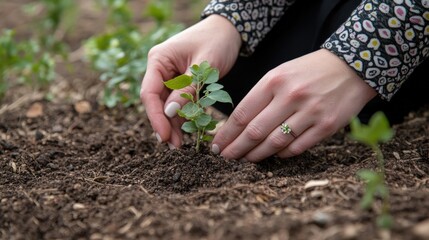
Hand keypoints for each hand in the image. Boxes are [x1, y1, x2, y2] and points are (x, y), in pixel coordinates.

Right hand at [140, 15, 240, 147]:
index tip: (165, 136)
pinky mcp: (179, 83)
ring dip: (172, 124)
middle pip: (155, 102)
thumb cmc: (217, 41)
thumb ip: (187, 89)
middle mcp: (159, 69)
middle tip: (174, 146)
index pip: (149, 93)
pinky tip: (187, 131)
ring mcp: (169, 76)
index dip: (156, 117)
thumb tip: (169, 114)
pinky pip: (177, 103)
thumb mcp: (204, 65)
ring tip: (179, 145)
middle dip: (164, 124)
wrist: (228, 30)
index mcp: (158, 60)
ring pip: (166, 105)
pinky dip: (182, 117)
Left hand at [211, 49, 376, 161]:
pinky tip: (273, 155)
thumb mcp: (280, 74)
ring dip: (256, 155)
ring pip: (275, 143)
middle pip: (255, 131)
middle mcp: (290, 96)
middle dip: (236, 148)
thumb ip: (260, 97)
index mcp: (274, 81)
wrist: (350, 67)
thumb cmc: (308, 72)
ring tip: (245, 160)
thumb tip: (237, 125)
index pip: (242, 113)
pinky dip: (282, 154)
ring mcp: (310, 112)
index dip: (227, 133)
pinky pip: (297, 147)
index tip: (217, 145)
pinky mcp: (326, 126)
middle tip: (225, 158)